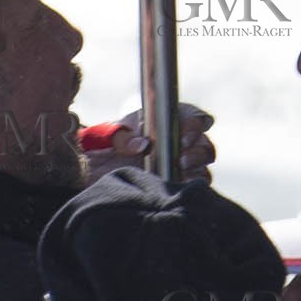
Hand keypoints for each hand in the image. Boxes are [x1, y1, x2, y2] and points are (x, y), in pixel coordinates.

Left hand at [81, 102, 215, 184]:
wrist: (96, 171)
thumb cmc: (106, 146)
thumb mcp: (108, 135)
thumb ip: (122, 136)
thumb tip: (143, 145)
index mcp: (167, 122)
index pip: (193, 116)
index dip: (195, 122)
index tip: (185, 133)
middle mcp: (180, 142)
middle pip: (204, 142)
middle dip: (198, 146)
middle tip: (182, 153)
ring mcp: (182, 165)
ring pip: (204, 163)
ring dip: (197, 163)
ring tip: (180, 166)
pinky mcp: (178, 184)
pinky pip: (196, 184)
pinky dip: (192, 182)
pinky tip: (179, 181)